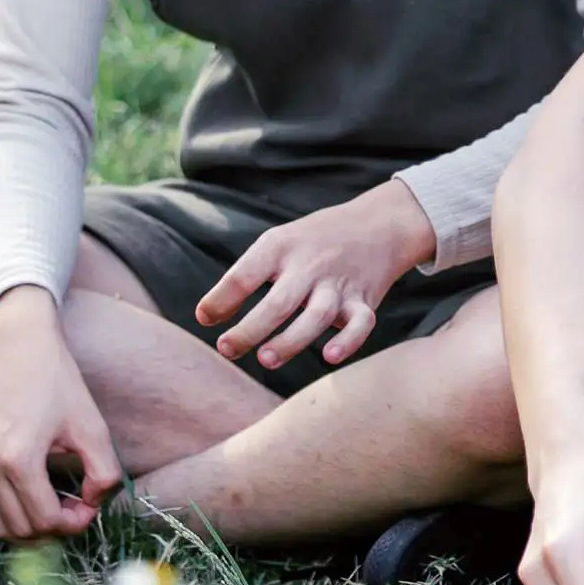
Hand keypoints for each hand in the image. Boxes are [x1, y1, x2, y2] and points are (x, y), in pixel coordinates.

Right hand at [0, 288, 122, 541]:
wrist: (18, 348)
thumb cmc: (57, 382)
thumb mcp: (92, 426)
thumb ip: (103, 472)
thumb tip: (94, 503)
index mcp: (18, 458)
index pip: (43, 520)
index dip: (73, 524)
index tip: (90, 507)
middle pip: (19, 529)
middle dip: (53, 529)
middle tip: (76, 509)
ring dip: (27, 527)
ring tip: (55, 506)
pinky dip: (3, 514)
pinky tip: (30, 496)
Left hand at [196, 182, 435, 372]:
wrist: (378, 224)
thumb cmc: (313, 241)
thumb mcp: (278, 243)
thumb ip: (246, 276)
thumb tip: (206, 316)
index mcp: (281, 247)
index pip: (245, 274)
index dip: (221, 298)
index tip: (205, 318)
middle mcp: (311, 265)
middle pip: (279, 302)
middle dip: (251, 329)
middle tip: (226, 349)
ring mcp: (339, 284)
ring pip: (317, 316)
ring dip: (290, 341)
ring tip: (265, 360)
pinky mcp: (365, 301)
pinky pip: (361, 324)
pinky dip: (348, 342)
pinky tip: (329, 357)